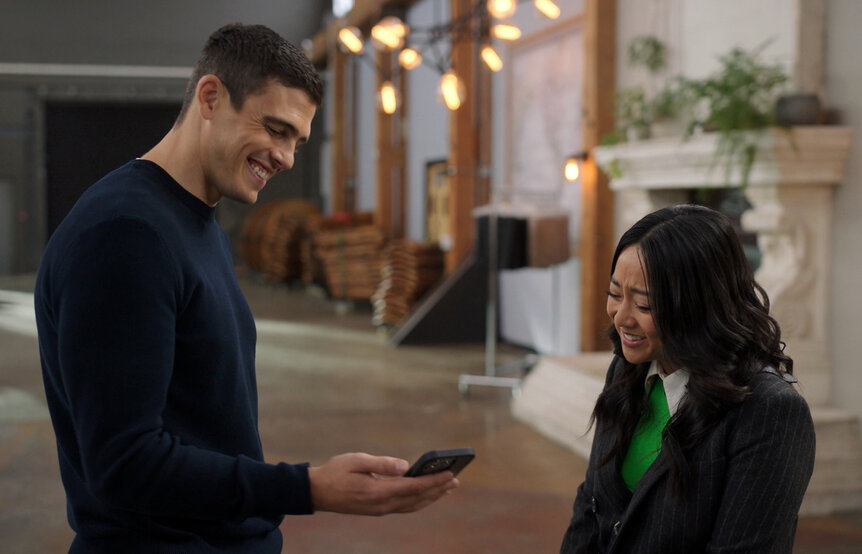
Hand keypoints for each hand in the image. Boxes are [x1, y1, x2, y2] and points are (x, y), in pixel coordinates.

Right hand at [308, 452, 459, 515]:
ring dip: (432, 497)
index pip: (413, 486)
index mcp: (378, 491)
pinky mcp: (378, 510)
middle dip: (438, 489)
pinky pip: (405, 507)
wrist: (317, 492)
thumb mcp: (356, 460)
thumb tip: (405, 465)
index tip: (449, 474)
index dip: (433, 480)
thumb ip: (381, 463)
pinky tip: (427, 494)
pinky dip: (420, 501)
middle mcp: (382, 504)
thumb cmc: (335, 472)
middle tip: (456, 480)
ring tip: (447, 487)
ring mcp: (381, 510)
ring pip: (413, 505)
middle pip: (417, 498)